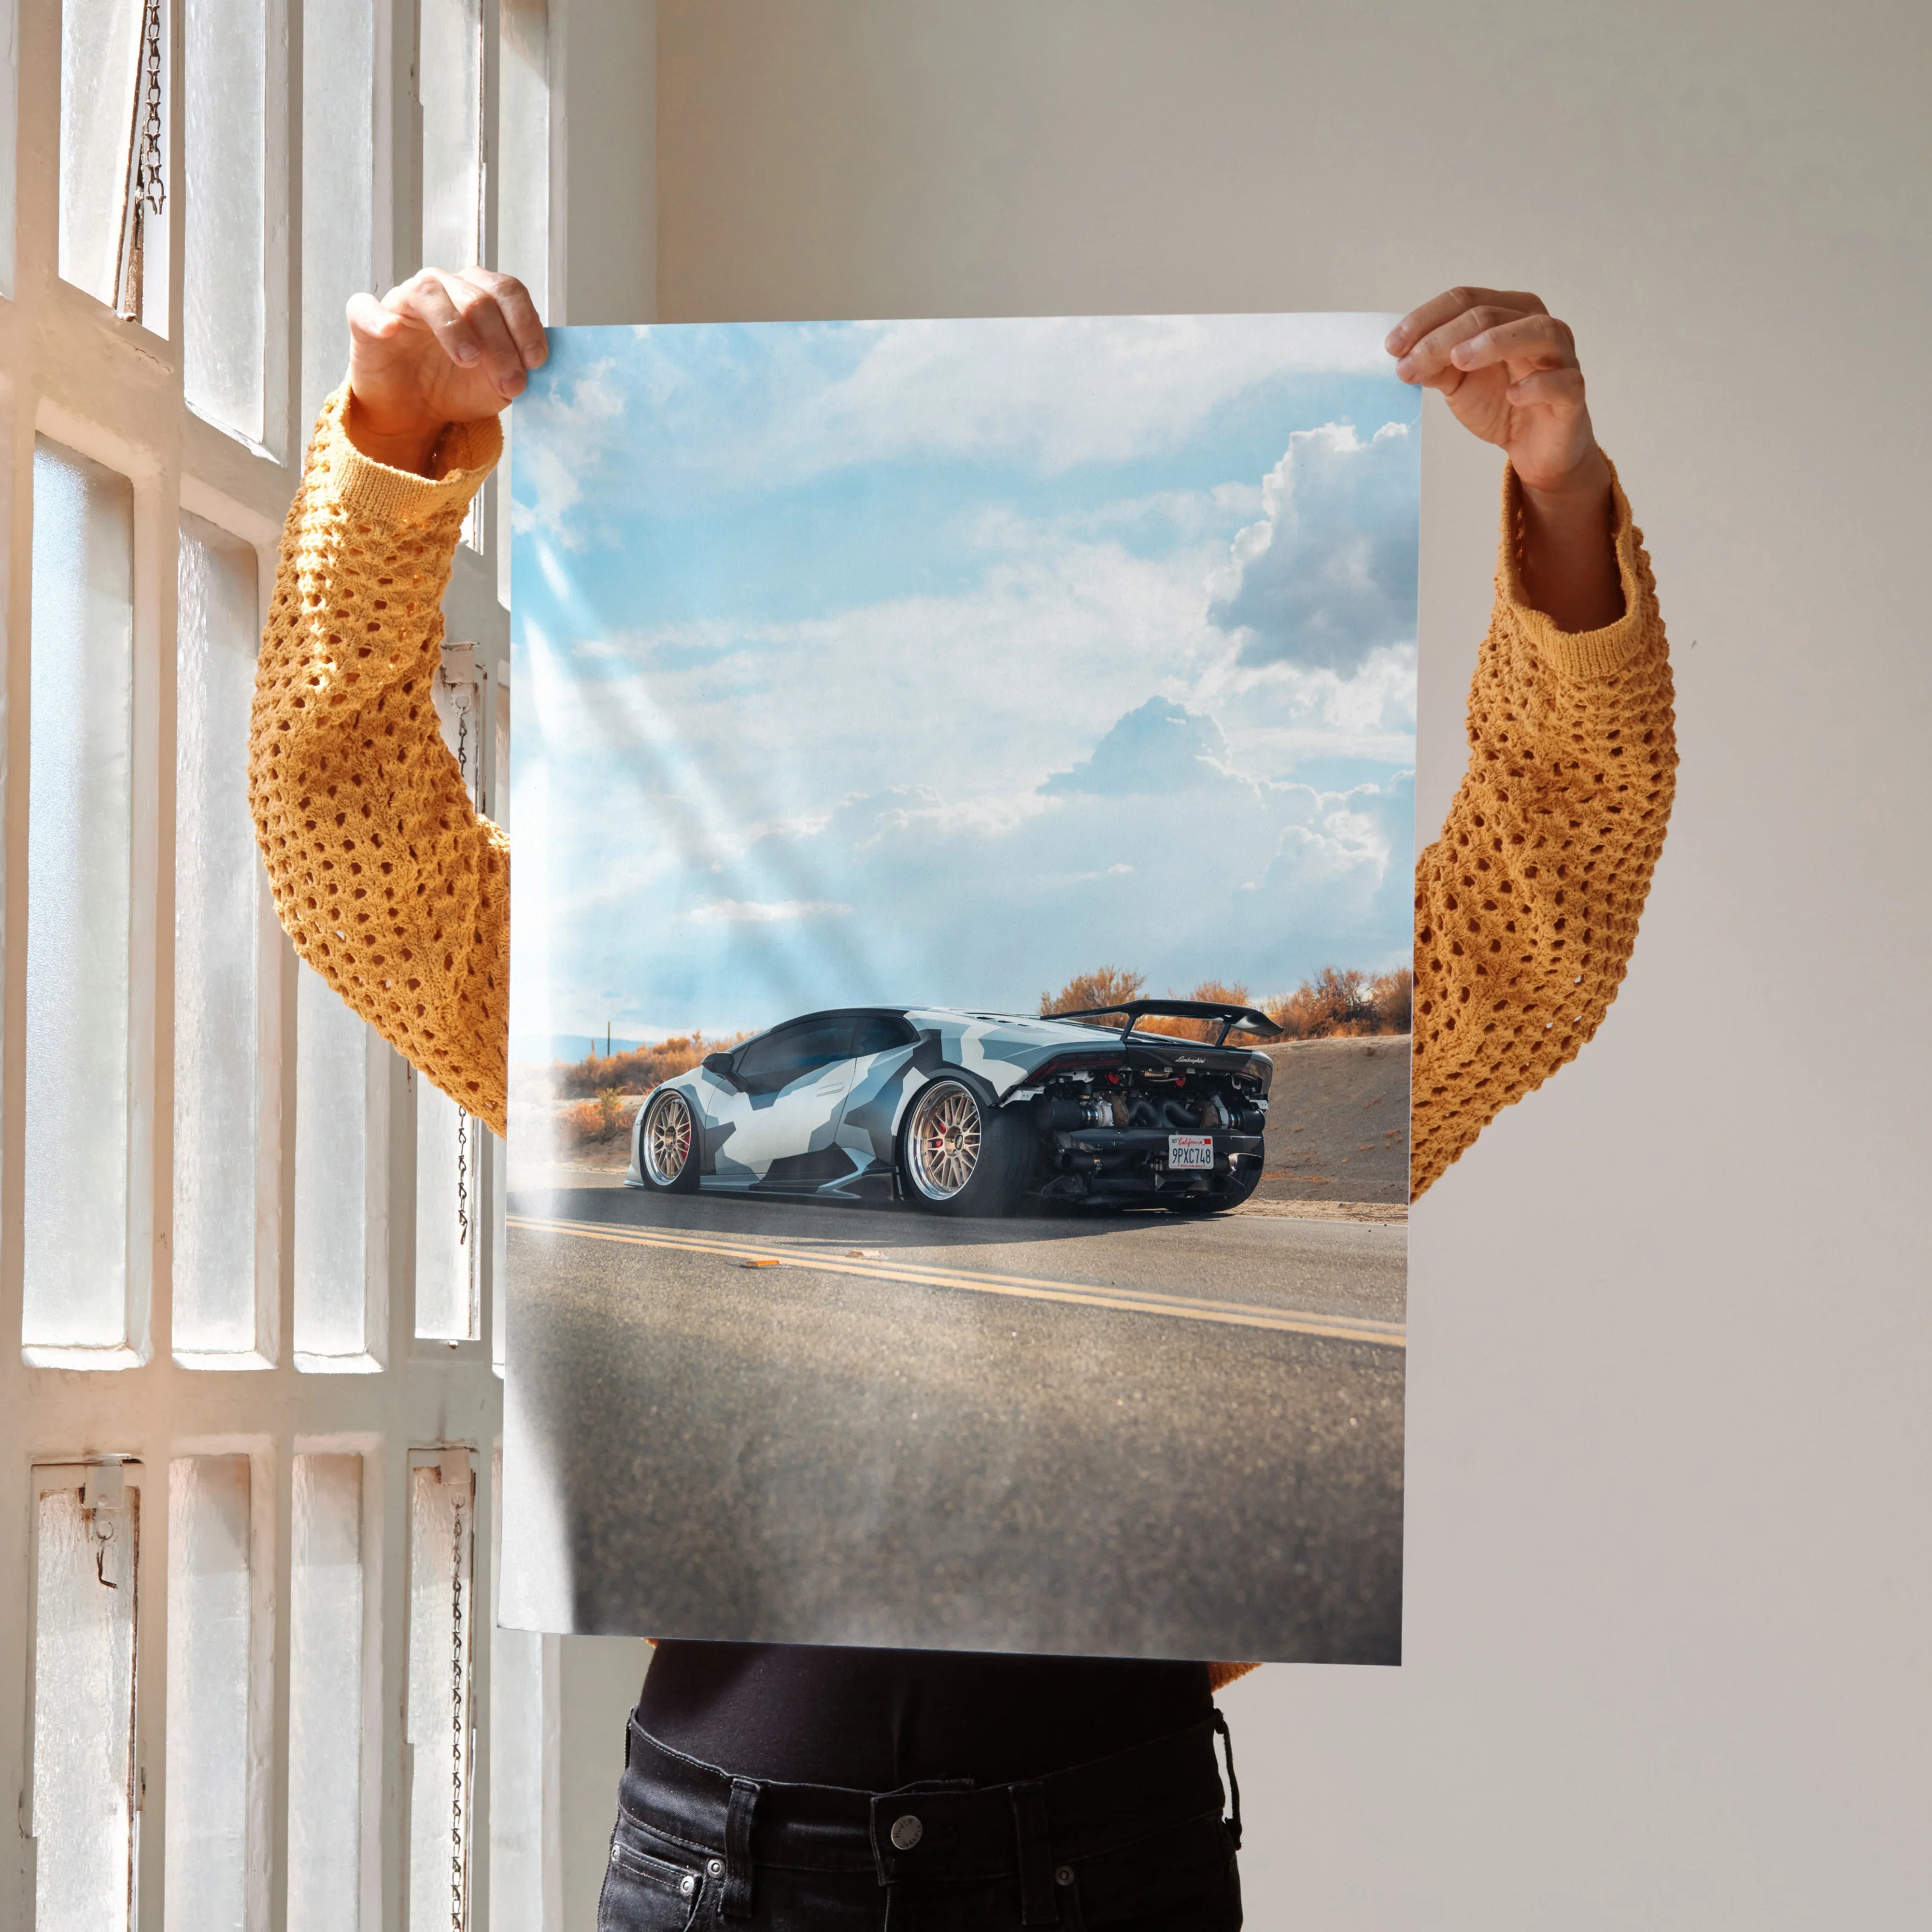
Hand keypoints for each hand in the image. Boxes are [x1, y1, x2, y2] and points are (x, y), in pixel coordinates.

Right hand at [344, 267, 546, 474]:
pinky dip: (378, 317)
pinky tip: (391, 331)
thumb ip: (518, 368)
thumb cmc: (458, 387)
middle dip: (500, 342)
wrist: (415, 412)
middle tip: (511, 383)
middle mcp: (443, 288)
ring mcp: (404, 300)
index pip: (507, 291)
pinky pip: (366, 307)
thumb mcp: (498, 384)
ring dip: (454, 327)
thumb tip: (534, 363)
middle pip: (477, 297)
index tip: (536, 361)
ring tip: (469, 360)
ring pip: (430, 293)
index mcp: (479, 295)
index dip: (525, 323)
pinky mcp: (366, 320)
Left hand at [1389, 287, 1621, 628]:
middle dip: (1443, 338)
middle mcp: (1537, 326)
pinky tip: (1512, 394)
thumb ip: (1435, 365)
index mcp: (1508, 313)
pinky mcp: (1572, 393)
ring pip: (1535, 332)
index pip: (1465, 300)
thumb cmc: (1500, 403)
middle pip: (1490, 314)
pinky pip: (1561, 381)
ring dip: (1494, 342)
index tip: (1392, 347)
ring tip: (1458, 360)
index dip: (1426, 319)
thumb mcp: (1458, 383)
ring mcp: (1560, 357)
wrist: (1534, 448)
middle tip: (1409, 364)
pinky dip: (1537, 385)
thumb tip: (1403, 355)